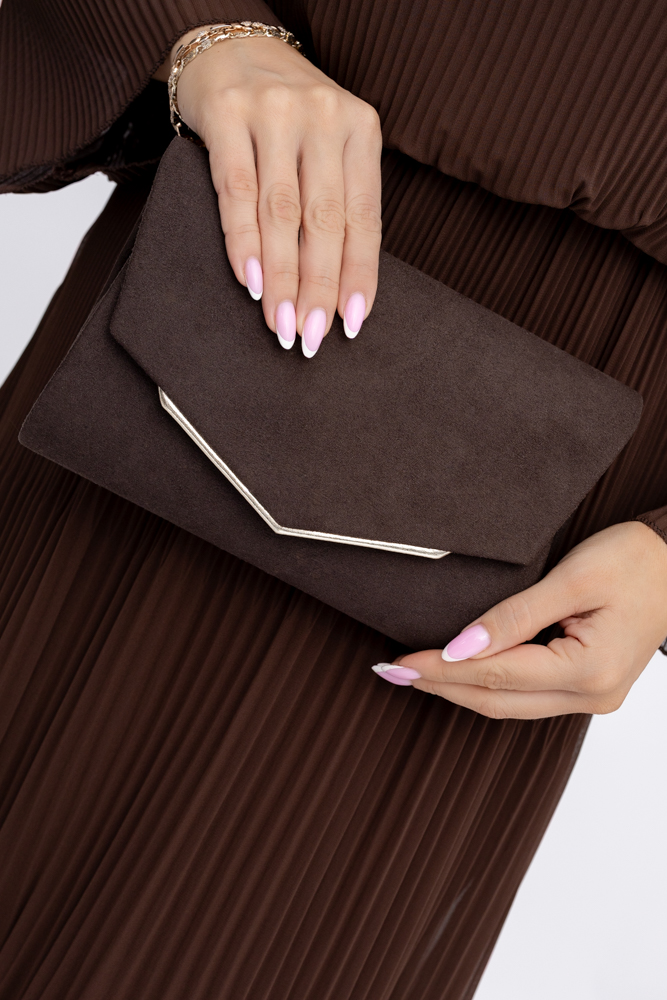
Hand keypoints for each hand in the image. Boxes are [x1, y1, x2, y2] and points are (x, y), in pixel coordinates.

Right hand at [161, 30, 381, 355]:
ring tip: (279, 322)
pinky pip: (236, 191)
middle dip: (318, 287)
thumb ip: (337, 201)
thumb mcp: (328, 146)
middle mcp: (323, 117)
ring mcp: (275, 112)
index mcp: (360, 130)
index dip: (358, 275)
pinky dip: (242, 241)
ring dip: (282, 276)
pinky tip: (250, 279)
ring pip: (282, 212)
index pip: (363, 217)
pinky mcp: (228, 114)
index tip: (352, 323)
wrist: (232, 48)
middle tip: (310, 336)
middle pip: (324, 220)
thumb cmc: (287, 115)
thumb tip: (338, 290)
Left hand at [373, 522, 666, 718]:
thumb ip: (514, 615)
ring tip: (414, 673)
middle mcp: (591, 696)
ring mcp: (591, 697)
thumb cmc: (636, 561)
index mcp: (589, 671)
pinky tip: (459, 673)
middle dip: (440, 686)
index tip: (398, 661)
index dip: (441, 669)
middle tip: (391, 672)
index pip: (495, 675)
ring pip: (509, 705)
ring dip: (460, 689)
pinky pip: (526, 696)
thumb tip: (460, 646)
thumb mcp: (573, 578)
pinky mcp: (588, 688)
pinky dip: (488, 685)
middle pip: (497, 701)